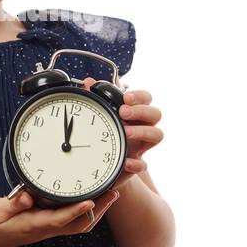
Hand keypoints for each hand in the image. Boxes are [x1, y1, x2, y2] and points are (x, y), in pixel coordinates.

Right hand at [0, 186, 121, 246]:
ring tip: (111, 193)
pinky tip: (94, 198)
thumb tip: (26, 196)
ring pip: (79, 224)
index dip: (75, 211)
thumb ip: (12, 203)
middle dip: (97, 210)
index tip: (90, 202)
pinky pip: (74, 220)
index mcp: (34, 224)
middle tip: (113, 192)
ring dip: (97, 211)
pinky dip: (87, 211)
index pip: (59, 219)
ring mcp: (49, 228)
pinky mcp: (49, 224)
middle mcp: (46, 229)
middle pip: (78, 224)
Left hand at [82, 77, 163, 192]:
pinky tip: (125, 161)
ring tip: (126, 132)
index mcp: (134, 113)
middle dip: (141, 110)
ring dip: (143, 131)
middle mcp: (142, 127)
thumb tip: (88, 81)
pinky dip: (136, 163)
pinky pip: (143, 164)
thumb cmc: (103, 135)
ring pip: (157, 135)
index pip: (146, 99)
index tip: (126, 97)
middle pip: (155, 113)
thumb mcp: (97, 116)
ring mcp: (141, 146)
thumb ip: (95, 99)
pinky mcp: (135, 165)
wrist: (99, 164)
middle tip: (123, 112)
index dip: (139, 96)